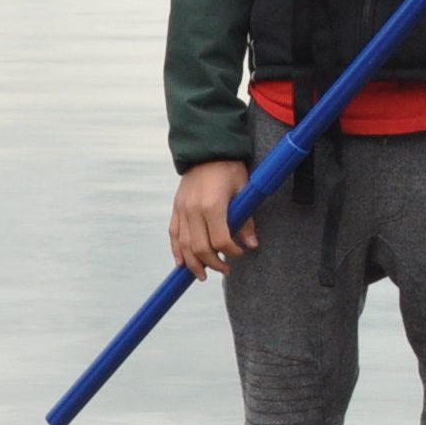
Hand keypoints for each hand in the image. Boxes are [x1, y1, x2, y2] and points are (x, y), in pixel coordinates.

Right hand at [168, 159, 256, 276]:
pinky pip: (173, 234)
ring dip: (193, 263)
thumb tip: (252, 244)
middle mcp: (193, 210)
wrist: (207, 149)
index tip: (240, 254)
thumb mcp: (244, 190)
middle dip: (212, 263)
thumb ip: (246, 220)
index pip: (220, 240)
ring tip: (203, 275)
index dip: (231, 252)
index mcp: (212, 205)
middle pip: (199, 247)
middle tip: (225, 270)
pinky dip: (177, 251)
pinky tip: (182, 263)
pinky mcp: (176, 208)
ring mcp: (182, 209)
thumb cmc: (230, 168)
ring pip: (183, 245)